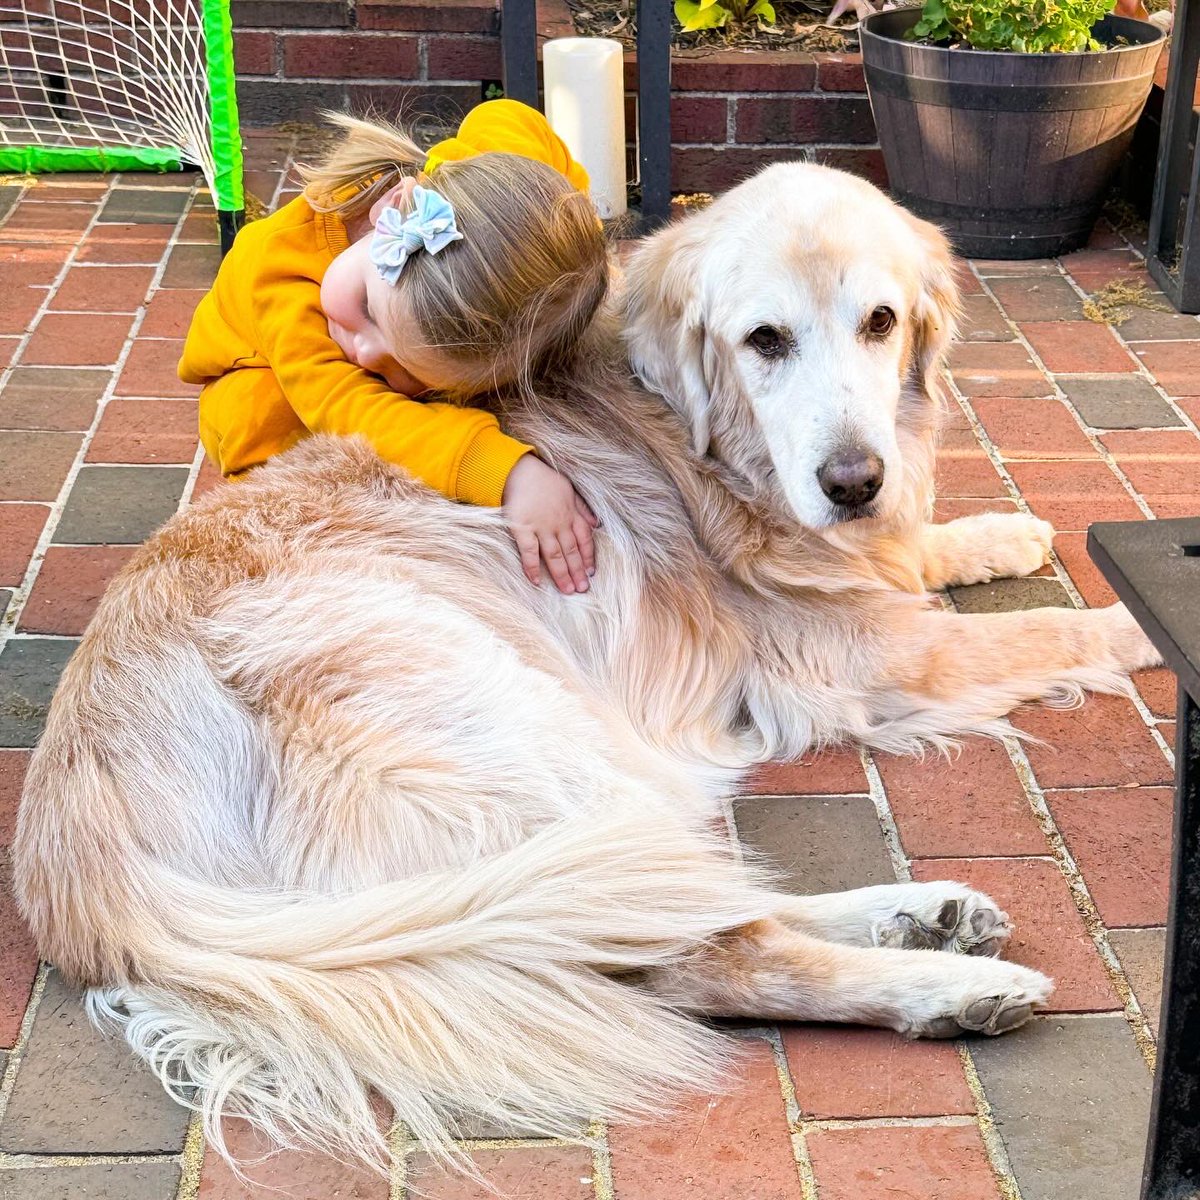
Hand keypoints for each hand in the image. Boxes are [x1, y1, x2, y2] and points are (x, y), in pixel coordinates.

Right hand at [502, 454, 597, 594]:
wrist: (519, 469)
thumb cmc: (544, 479)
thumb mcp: (569, 489)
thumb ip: (583, 508)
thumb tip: (597, 523)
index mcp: (570, 514)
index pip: (584, 540)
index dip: (588, 557)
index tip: (591, 573)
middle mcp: (558, 523)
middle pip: (571, 551)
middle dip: (577, 571)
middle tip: (582, 589)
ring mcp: (540, 527)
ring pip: (554, 555)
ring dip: (562, 574)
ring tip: (568, 591)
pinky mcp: (522, 528)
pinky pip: (529, 551)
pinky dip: (532, 567)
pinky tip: (537, 582)